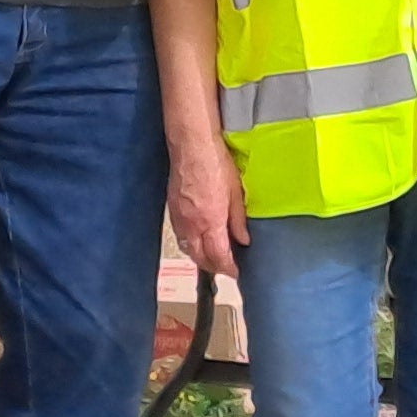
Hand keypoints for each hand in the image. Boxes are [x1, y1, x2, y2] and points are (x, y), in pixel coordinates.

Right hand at [167, 136, 250, 281]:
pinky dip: (190, 245)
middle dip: (214, 267)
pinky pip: (180, 236)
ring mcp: (179, 218)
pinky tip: (199, 240)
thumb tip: (243, 239)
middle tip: (227, 268)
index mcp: (210, 221)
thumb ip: (238, 220)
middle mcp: (192, 224)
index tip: (237, 272)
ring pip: (188, 249)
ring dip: (201, 258)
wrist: (191, 145)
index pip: (219, 256)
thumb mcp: (235, 192)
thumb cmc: (214, 162)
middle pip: (201, 259)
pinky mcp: (172, 209)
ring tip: (214, 258)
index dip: (229, 268)